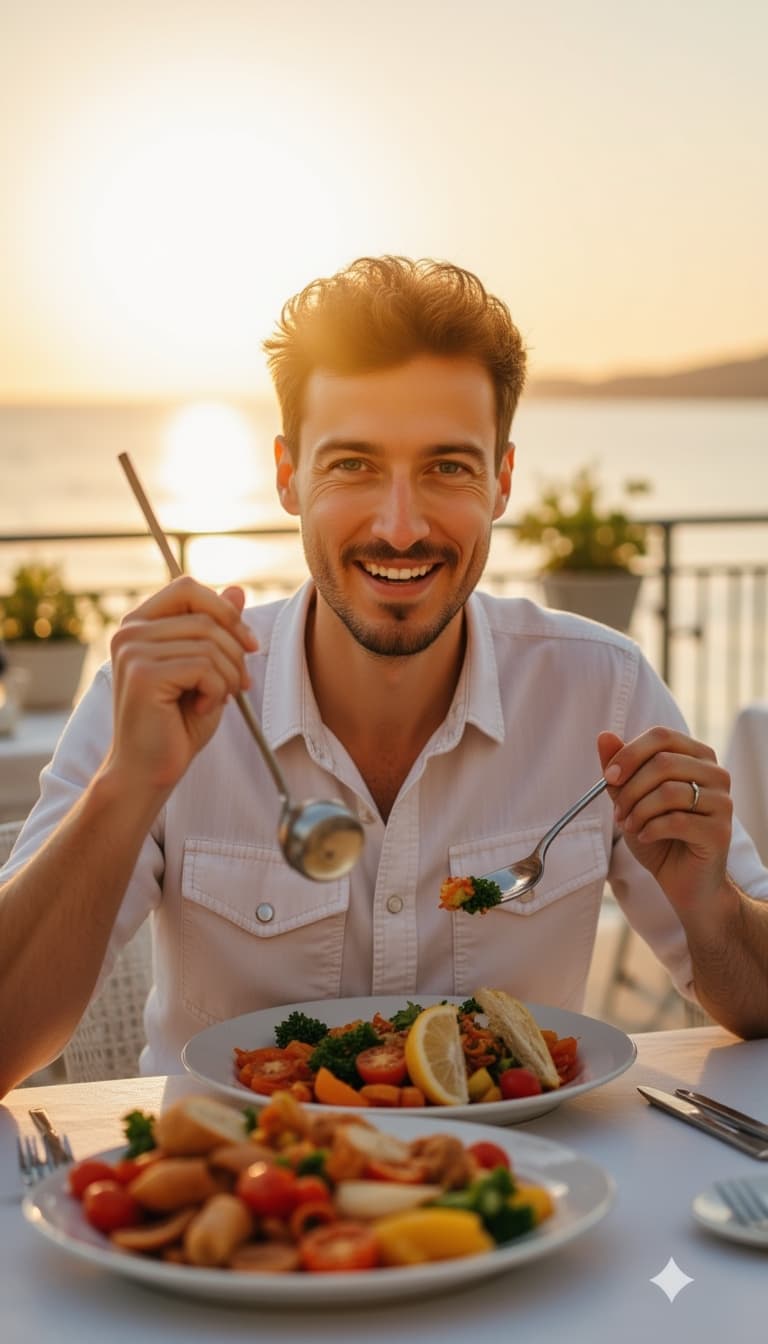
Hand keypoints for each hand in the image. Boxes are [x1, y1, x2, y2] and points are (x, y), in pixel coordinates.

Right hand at [107, 576, 258, 795]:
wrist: (148, 771)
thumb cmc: (176, 724)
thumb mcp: (206, 669)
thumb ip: (216, 629)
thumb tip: (237, 589)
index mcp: (140, 624)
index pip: (187, 587)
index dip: (225, 611)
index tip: (249, 644)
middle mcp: (129, 632)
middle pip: (206, 617)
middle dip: (235, 653)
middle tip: (239, 686)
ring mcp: (132, 651)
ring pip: (209, 643)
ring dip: (229, 675)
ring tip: (219, 700)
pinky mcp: (143, 674)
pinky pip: (204, 667)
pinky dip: (217, 690)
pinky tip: (203, 708)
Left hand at [597, 726, 733, 917]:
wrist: (683, 881)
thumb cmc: (659, 836)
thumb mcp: (631, 799)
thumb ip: (619, 768)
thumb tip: (604, 736)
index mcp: (697, 756)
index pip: (662, 737)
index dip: (630, 754)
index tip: (609, 777)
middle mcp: (716, 774)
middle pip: (663, 762)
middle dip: (630, 789)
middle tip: (618, 812)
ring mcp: (722, 802)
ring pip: (669, 791)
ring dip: (638, 811)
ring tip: (629, 826)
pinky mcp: (721, 831)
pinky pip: (676, 821)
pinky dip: (650, 830)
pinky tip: (645, 837)